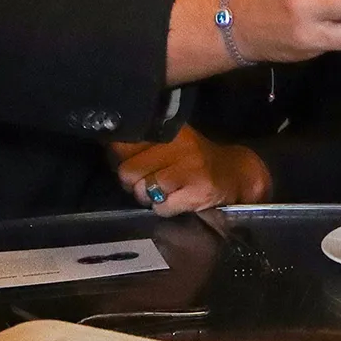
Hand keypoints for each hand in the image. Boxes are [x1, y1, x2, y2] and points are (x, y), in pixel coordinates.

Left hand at [110, 126, 270, 215]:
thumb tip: (105, 146)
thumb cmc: (193, 161)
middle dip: (134, 182)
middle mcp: (180, 145)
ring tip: (164, 192)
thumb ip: (139, 145)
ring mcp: (191, 168)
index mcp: (168, 130)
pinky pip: (162, 208)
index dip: (118, 157)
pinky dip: (166, 209)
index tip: (126, 161)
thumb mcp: (168, 144)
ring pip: (144, 191)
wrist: (235, 175)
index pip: (124, 143)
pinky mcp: (199, 190)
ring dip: (149, 197)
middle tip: (149, 181)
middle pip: (127, 171)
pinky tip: (178, 201)